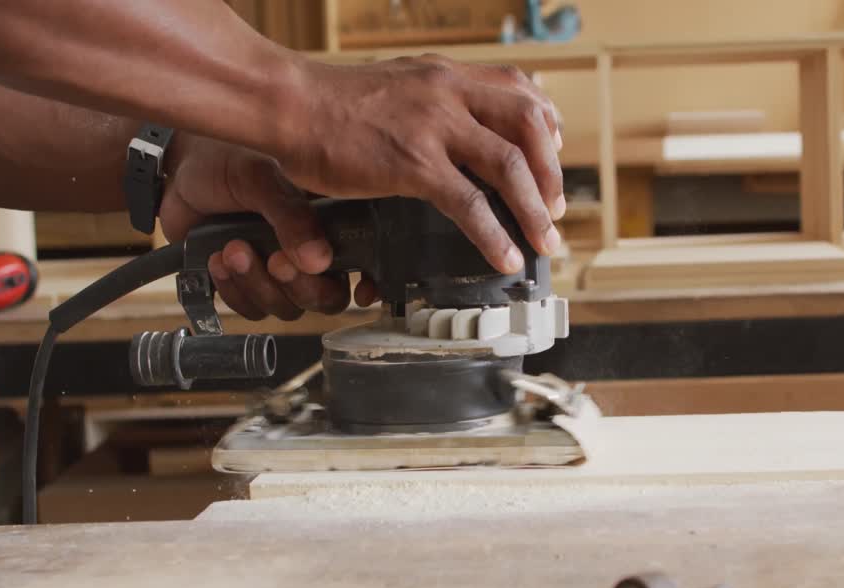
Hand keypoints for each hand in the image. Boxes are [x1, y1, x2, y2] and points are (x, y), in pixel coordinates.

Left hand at [158, 135, 367, 320]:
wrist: (176, 170)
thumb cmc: (224, 158)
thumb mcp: (261, 178)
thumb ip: (290, 216)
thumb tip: (318, 260)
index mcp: (328, 219)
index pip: (362, 261)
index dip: (366, 283)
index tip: (359, 291)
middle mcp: (309, 249)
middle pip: (327, 297)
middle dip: (299, 286)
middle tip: (274, 260)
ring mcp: (278, 268)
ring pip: (287, 308)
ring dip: (257, 285)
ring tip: (233, 249)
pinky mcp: (247, 281)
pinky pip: (250, 309)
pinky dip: (233, 290)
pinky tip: (218, 259)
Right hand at [276, 54, 564, 273]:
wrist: (287, 104)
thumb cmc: (331, 103)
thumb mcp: (396, 87)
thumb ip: (430, 103)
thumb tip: (453, 131)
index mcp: (446, 74)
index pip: (519, 89)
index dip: (547, 125)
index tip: (554, 155)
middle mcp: (448, 93)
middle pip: (529, 125)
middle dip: (552, 172)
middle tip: (556, 207)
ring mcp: (433, 127)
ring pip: (510, 166)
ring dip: (535, 209)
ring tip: (544, 241)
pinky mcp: (413, 164)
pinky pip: (470, 204)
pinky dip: (494, 235)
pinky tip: (503, 256)